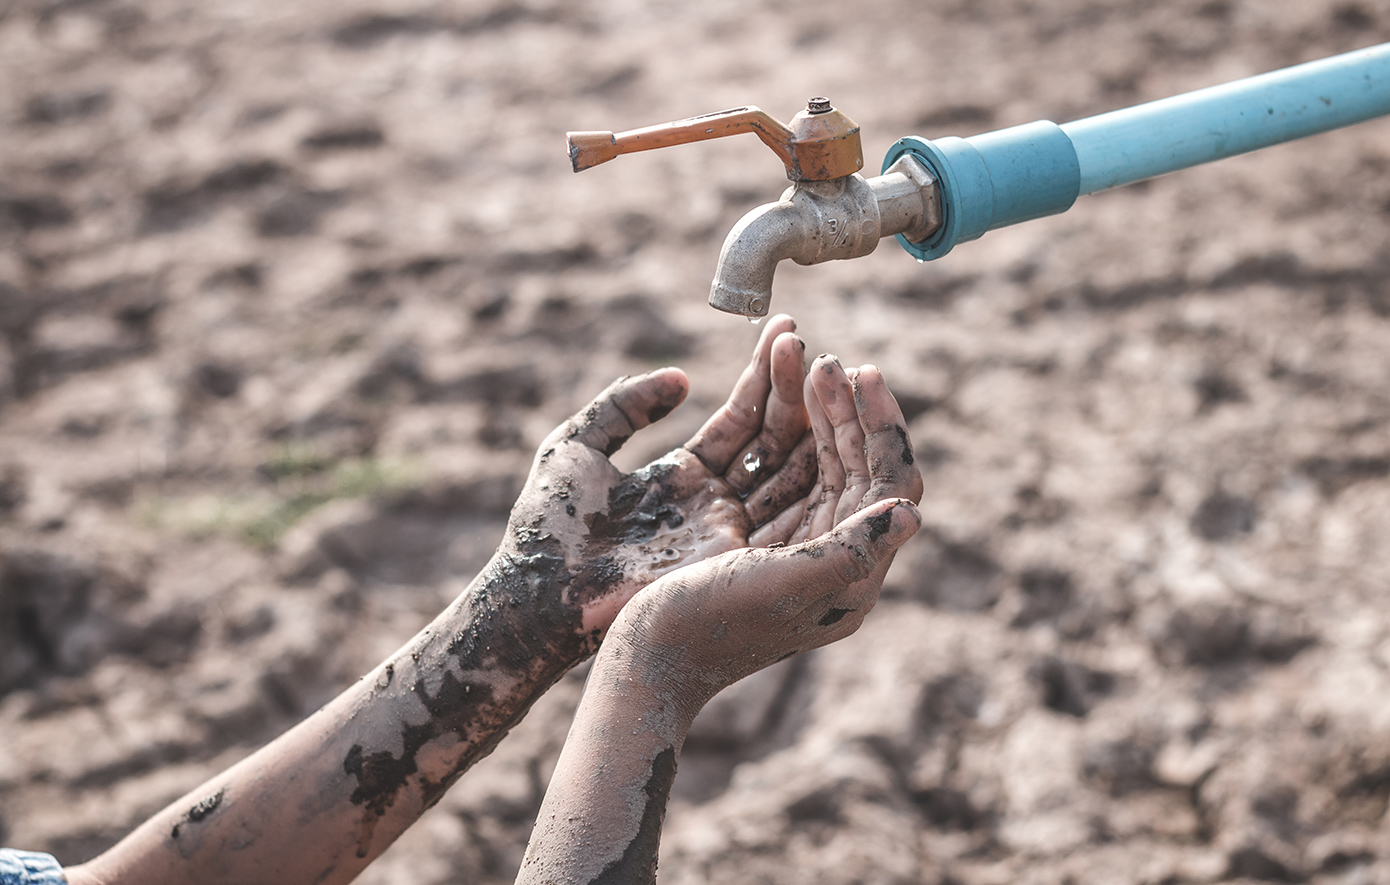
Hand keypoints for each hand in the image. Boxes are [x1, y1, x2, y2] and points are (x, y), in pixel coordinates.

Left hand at [497, 315, 817, 652]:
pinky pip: (786, 507)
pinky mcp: (732, 557)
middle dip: (790, 389)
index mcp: (685, 476)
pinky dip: (810, 466)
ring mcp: (729, 530)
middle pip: (771, 439)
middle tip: (804, 339)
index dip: (761, 376)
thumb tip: (681, 378)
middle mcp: (716, 502)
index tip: (784, 330)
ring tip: (824, 367)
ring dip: (807, 419)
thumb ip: (625, 404)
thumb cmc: (547, 525)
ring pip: (787, 467)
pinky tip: (827, 423)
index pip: (739, 419)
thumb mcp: (577, 445)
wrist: (538, 592)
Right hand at [610, 357, 924, 702]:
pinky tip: (771, 390)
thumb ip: (850, 551)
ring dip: (813, 408)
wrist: (645, 665)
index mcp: (851, 575)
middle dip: (845, 408)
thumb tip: (912, 512)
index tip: (861, 372)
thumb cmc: (706, 628)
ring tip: (800, 355)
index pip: (889, 485)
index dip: (882, 426)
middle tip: (826, 358)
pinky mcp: (753, 536)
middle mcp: (830, 557)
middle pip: (856, 466)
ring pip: (818, 460)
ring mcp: (792, 545)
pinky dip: (779, 427)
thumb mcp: (783, 586)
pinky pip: (781, 469)